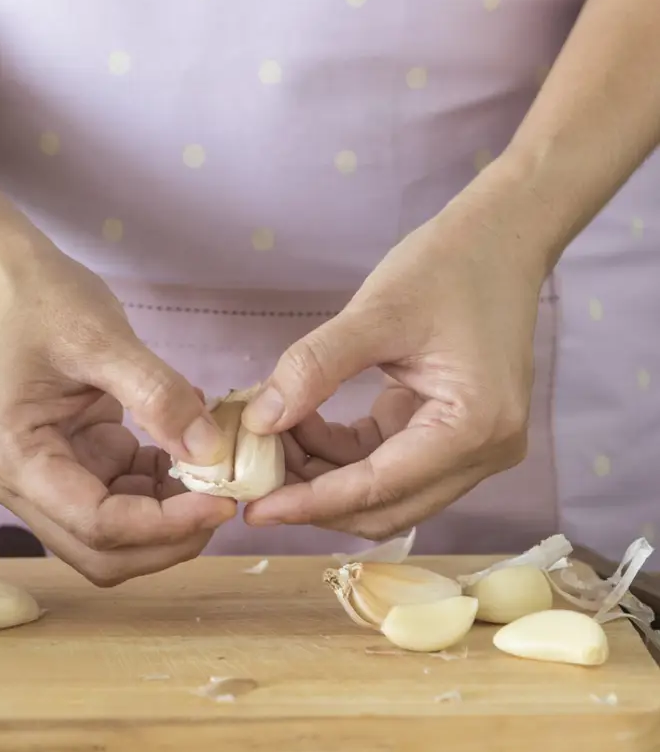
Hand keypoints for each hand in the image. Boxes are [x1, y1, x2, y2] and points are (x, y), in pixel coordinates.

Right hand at [0, 223, 236, 585]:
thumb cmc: (36, 297)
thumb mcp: (100, 337)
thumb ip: (157, 395)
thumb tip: (212, 452)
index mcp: (15, 457)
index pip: (96, 523)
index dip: (164, 525)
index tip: (224, 503)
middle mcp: (19, 481)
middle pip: (101, 548)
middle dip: (167, 536)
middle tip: (224, 500)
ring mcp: (41, 473)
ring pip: (112, 530)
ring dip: (165, 513)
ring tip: (212, 471)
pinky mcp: (65, 457)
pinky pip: (116, 493)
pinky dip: (156, 484)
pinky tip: (186, 447)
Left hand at [240, 178, 547, 539]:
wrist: (498, 240)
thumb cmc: (446, 268)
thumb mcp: (375, 314)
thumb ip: (314, 368)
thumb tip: (259, 421)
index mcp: (472, 429)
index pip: (379, 488)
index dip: (311, 503)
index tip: (253, 510)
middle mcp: (482, 453)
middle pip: (385, 505)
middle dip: (314, 497)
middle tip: (253, 478)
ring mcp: (471, 448)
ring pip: (384, 491)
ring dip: (325, 475)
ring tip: (272, 440)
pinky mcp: (453, 434)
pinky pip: (389, 463)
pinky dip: (343, 454)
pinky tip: (303, 424)